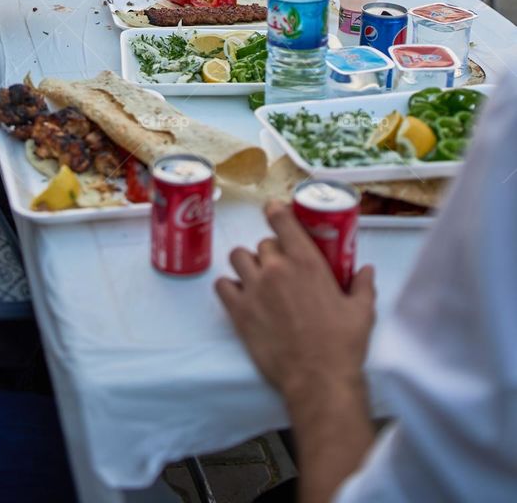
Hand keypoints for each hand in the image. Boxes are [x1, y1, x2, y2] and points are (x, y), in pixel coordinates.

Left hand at [215, 202, 375, 401]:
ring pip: (238, 257)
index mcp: (306, 262)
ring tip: (255, 279)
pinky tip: (239, 295)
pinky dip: (228, 287)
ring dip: (246, 264)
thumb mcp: (361, 312)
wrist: (319, 380)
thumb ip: (363, 286)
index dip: (275, 211)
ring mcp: (255, 288)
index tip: (273, 209)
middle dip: (270, 253)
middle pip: (263, 244)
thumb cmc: (342, 345)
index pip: (282, 220)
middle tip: (279, 269)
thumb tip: (366, 270)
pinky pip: (222, 285)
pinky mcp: (239, 311)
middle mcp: (277, 269)